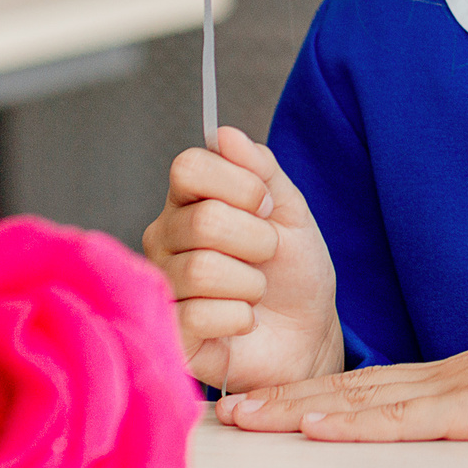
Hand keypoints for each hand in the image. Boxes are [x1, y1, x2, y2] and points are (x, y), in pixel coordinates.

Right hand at [142, 126, 343, 393]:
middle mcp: (163, 239)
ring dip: (251, 284)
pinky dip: (239, 318)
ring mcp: (160, 286)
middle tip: (267, 256)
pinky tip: (242, 322)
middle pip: (204, 220)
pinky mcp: (166, 333)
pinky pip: (199, 315)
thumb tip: (223, 133)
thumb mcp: (289, 210)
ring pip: (202, 269)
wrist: (307, 333)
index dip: (240, 184)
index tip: (264, 206)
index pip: (188, 166)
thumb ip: (260, 168)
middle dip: (258, 240)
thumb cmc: (293, 271)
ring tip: (255, 292)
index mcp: (188, 201)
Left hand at [215, 302, 467, 440]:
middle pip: (348, 390)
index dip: (314, 394)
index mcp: (452, 378)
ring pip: (360, 402)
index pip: (367, 387)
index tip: (269, 400)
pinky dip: (354, 424)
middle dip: (285, 401)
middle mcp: (439, 379)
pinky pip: (403, 419)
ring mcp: (452, 391)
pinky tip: (316, 427)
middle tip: (229, 407)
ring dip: (298, 410)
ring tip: (247, 416)